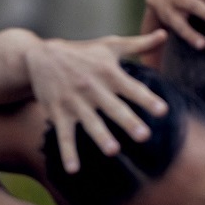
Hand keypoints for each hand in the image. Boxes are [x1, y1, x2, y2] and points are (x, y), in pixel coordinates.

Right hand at [22, 31, 170, 172]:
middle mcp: (92, 89)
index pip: (131, 88)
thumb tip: (165, 34)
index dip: (147, 99)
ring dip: (100, 137)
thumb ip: (139, 44)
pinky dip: (67, 153)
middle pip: (113, 108)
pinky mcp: (58, 113)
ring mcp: (74, 103)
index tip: (162, 111)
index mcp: (109, 73)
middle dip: (128, 121)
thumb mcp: (110, 46)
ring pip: (89, 123)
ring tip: (113, 151)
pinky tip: (74, 169)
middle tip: (144, 136)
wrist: (39, 56)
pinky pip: (63, 135)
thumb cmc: (83, 53)